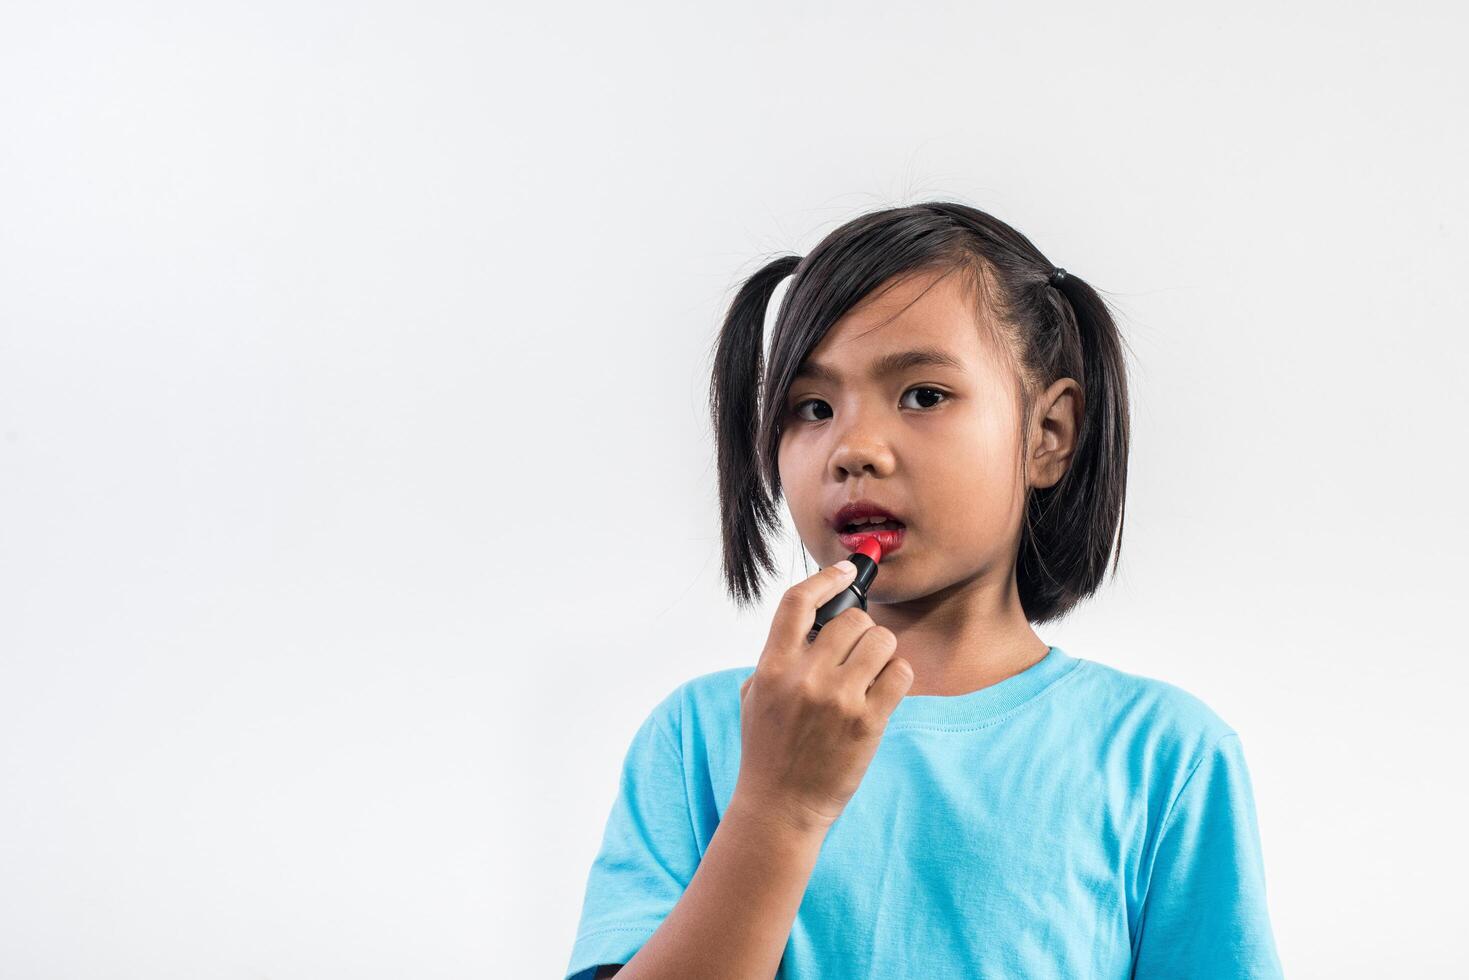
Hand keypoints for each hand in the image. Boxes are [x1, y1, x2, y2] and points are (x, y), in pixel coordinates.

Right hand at [733, 560, 913, 833]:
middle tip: (857, 652)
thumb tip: (815, 620)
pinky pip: (900, 673)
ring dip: (882, 652)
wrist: (781, 807)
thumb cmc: (768, 750)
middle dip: (861, 630)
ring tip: (871, 673)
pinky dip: (898, 676)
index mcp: (772, 666)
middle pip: (852, 619)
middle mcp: (804, 677)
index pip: (798, 601)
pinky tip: (884, 691)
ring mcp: (838, 699)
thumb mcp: (756, 696)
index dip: (826, 577)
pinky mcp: (868, 722)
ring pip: (882, 641)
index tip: (845, 570)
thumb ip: (779, 656)